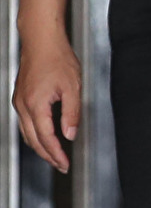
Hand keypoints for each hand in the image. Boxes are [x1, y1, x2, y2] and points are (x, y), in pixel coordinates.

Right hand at [14, 23, 81, 171]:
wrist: (41, 42)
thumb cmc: (57, 59)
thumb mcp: (72, 88)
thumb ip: (72, 113)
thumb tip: (70, 134)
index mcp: (36, 105)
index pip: (46, 138)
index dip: (56, 153)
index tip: (64, 164)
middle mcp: (23, 105)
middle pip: (33, 139)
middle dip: (47, 155)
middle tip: (60, 165)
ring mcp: (19, 101)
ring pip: (26, 133)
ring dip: (40, 146)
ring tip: (54, 156)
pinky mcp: (20, 97)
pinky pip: (25, 123)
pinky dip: (34, 134)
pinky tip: (43, 136)